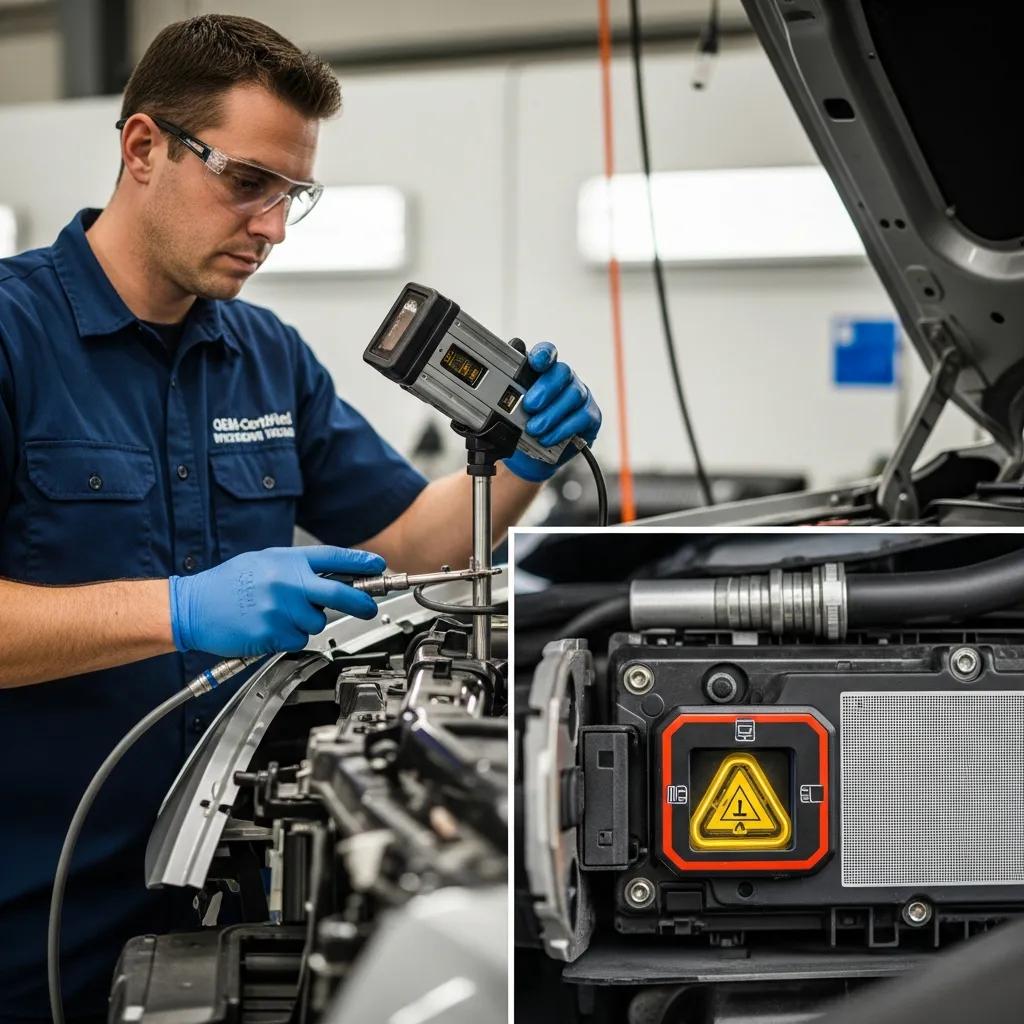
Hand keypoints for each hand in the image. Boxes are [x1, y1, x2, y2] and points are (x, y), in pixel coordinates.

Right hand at [169, 546, 385, 655]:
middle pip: (340, 593)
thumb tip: (330, 575)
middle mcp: (288, 583)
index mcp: (287, 560)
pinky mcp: (273, 633)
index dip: (360, 562)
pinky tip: (269, 628)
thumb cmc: (228, 584)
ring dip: (307, 623)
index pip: (333, 558)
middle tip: (369, 607)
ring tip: (279, 614)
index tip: (378, 565)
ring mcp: (281, 609)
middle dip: (361, 602)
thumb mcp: (264, 561)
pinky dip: (289, 638)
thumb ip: (297, 568)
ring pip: (317, 622)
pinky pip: (298, 640)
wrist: (193, 606)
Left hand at [504, 342, 601, 482]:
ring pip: (573, 395)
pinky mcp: (590, 416)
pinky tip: (548, 437)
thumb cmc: (519, 429)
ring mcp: (580, 396)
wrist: (531, 459)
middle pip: (562, 371)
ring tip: (534, 429)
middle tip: (529, 406)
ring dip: (551, 414)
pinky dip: (562, 429)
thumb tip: (494, 391)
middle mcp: (563, 380)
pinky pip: (582, 417)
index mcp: (542, 372)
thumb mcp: (506, 413)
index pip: (547, 353)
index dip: (543, 354)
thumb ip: (504, 398)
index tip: (535, 362)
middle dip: (545, 388)